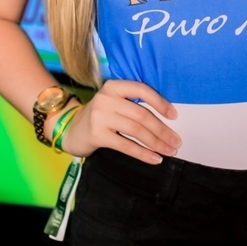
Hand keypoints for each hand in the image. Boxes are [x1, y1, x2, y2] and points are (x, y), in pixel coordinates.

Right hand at [59, 80, 180, 163]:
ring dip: (156, 142)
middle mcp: (106, 98)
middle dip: (162, 130)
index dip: (160, 103)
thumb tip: (166, 118)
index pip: (142, 90)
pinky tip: (154, 159)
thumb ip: (134, 104)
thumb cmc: (100, 116)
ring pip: (136, 130)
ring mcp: (100, 116)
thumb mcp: (114, 102)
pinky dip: (143, 153)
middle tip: (176, 141)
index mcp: (114, 86)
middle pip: (142, 114)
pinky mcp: (97, 135)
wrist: (70, 129)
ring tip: (169, 151)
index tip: (174, 116)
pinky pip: (125, 145)